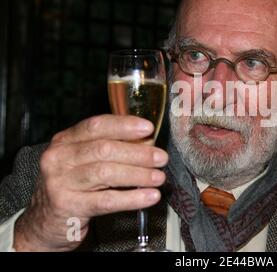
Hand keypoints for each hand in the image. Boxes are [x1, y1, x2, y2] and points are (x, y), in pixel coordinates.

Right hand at [13, 114, 168, 251]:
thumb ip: (109, 148)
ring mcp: (60, 183)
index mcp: (64, 141)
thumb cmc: (71, 185)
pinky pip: (107, 200)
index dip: (124, 125)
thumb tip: (146, 142)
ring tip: (159, 177)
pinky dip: (132, 198)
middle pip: (104, 149)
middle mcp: (59, 158)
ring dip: (138, 174)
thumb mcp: (83, 161)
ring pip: (106, 173)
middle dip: (138, 153)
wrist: (43, 221)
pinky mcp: (68, 206)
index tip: (148, 128)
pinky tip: (150, 196)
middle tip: (161, 157)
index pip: (96, 125)